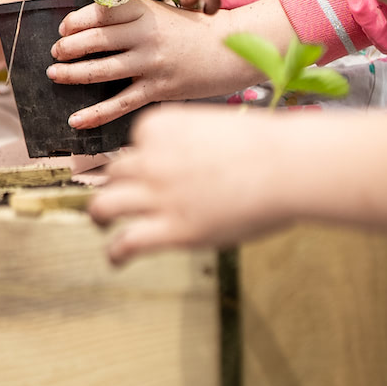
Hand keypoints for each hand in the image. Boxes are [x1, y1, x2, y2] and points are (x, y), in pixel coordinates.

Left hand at [48, 0, 244, 129]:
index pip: (99, 12)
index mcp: (144, 10)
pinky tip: (75, 120)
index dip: (75, 21)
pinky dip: (94, 114)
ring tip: (55, 74)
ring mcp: (151, 63)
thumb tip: (89, 21)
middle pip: (95, 40)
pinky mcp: (158, 89)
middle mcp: (145, 34)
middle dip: (67, 47)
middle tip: (55, 52)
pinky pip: (119, 104)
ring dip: (72, 74)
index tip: (63, 29)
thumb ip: (128, 14)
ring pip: (101, 70)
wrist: (228, 49)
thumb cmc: (190, 30)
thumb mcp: (159, 11)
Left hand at [89, 104, 289, 260]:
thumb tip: (181, 165)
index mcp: (160, 126)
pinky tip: (117, 259)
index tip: (154, 170)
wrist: (286, 166)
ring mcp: (159, 194)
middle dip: (121, 185)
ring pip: (105, 205)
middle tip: (128, 197)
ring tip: (103, 224)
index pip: (135, 143)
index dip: (144, 158)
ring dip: (100, 216)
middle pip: (116, 172)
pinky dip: (116, 253)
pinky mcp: (173, 229)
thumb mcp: (213, 127)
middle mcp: (151, 158)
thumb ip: (187, 143)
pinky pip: (127, 242)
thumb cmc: (263, 146)